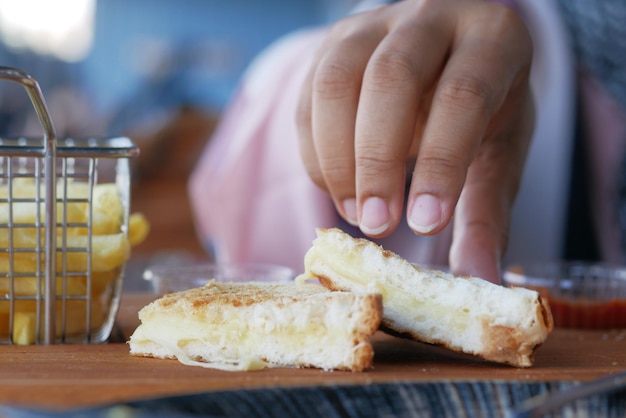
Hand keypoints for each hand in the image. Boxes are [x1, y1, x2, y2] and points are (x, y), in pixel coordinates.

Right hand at [296, 0, 534, 282]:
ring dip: (337, 159)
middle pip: (391, 79)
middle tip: (376, 226)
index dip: (440, 164)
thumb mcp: (498, 152)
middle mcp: (430, 17)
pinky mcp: (332, 45)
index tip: (424, 226)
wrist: (446, 54)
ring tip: (355, 213)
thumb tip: (483, 281)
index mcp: (491, 38)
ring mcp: (373, 26)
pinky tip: (338, 188)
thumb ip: (487, 213)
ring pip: (336, 82)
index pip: (463, 95)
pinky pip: (307, 97)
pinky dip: (315, 152)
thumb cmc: (482, 108)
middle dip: (376, 161)